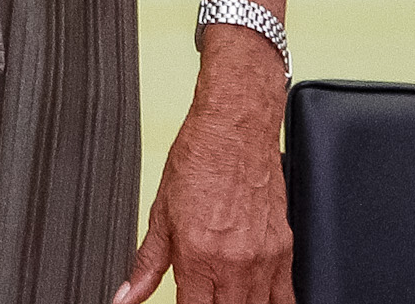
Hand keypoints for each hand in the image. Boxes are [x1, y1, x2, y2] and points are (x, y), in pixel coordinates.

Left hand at [116, 36, 293, 303]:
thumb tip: (127, 296)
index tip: (184, 302)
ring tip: (225, 296)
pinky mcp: (285, 250)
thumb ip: (146, 264)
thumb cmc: (199, 161)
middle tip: (204, 295)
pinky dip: (272, 303)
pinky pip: (286, 297)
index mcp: (198, 256)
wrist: (235, 128)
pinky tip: (256, 299)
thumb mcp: (160, 213)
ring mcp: (263, 259)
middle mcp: (234, 263)